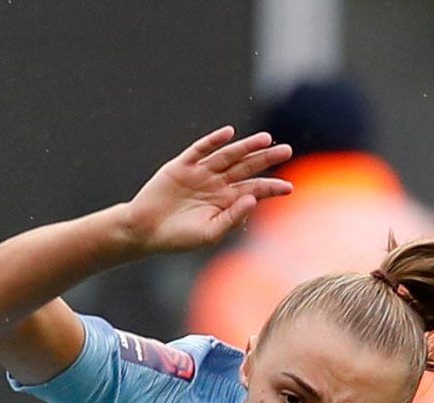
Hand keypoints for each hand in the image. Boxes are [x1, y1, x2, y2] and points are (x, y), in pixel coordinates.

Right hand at [122, 128, 292, 254]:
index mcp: (226, 200)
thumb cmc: (178, 238)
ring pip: (227, 155)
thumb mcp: (209, 233)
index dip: (271, 187)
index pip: (254, 189)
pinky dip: (213, 141)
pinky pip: (200, 150)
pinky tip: (229, 133)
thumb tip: (253, 198)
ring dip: (246, 147)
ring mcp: (199, 173)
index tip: (289, 188)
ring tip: (265, 139)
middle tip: (286, 149)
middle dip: (265, 158)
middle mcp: (216, 183)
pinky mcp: (181, 166)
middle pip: (246, 166)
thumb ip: (232, 217)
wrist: (145, 232)